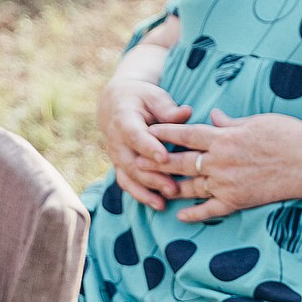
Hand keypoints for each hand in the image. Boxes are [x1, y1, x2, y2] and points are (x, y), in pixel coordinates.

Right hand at [99, 79, 190, 210]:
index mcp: (124, 120)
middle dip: (152, 176)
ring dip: (146, 190)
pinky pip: (127, 183)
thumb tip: (185, 113)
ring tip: (165, 203)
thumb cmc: (142, 99)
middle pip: (132, 162)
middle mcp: (116, 141)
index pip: (135, 135)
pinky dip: (141, 195)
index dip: (148, 147)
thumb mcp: (154, 97)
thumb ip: (168, 108)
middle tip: (173, 188)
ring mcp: (116, 156)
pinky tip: (158, 204)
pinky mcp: (120, 166)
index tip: (164, 157)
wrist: (117, 105)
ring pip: (128, 177)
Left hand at [144, 109, 301, 222]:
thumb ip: (231, 122)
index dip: (164, 132)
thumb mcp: (258, 121)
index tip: (147, 130)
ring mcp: (227, 183)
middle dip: (157, 162)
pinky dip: (194, 214)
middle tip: (138, 162)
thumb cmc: (289, 135)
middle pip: (180, 162)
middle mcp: (220, 162)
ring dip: (171, 187)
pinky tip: (180, 216)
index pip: (185, 134)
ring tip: (154, 187)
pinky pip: (210, 210)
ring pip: (190, 187)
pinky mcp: (238, 200)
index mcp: (224, 138)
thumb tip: (213, 116)